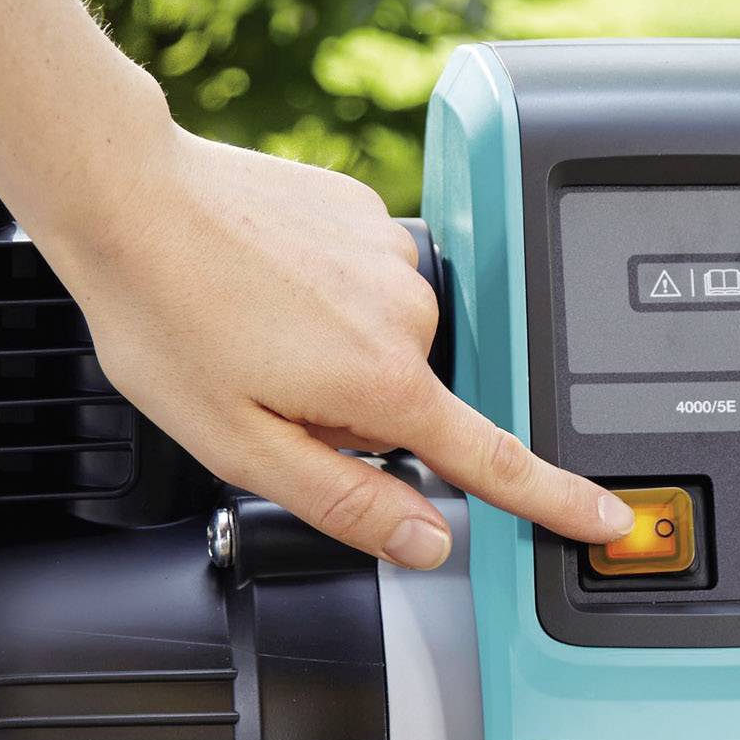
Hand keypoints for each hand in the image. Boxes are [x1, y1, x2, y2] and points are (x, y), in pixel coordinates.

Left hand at [30, 110, 634, 569]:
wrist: (130, 198)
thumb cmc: (168, 319)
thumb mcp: (241, 446)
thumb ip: (346, 501)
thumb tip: (426, 541)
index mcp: (384, 381)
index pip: (495, 460)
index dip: (556, 499)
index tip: (609, 520)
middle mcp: (408, 314)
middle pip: (411, 401)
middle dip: (353, 413)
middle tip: (266, 386)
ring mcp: (393, 255)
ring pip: (387, 341)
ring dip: (337, 351)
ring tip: (256, 326)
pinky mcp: (371, 213)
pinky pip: (368, 282)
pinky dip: (327, 295)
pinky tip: (268, 281)